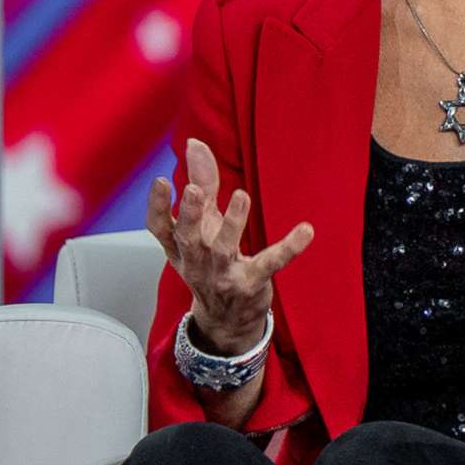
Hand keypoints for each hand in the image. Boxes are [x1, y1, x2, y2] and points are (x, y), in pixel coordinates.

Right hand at [146, 137, 313, 353]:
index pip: (160, 228)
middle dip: (190, 215)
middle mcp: (197, 261)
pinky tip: (306, 230)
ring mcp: (223, 275)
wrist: (225, 320)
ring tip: (242, 195)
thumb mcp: (203, 225)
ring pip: (224, 249)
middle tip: (193, 190)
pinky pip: (270, 264)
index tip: (161, 181)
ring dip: (233, 223)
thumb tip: (194, 144)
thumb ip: (203, 183)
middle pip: (189, 238)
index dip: (158, 206)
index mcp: (180, 247)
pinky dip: (288, 248)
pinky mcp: (251, 284)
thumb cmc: (210, 262)